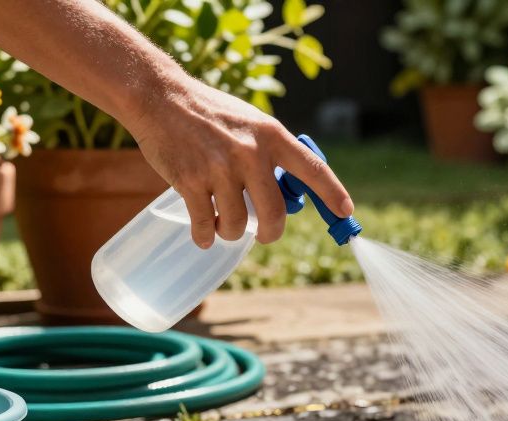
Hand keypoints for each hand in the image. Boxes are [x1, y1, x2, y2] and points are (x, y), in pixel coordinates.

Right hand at [126, 78, 352, 247]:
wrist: (161, 98)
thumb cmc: (211, 114)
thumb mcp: (251, 122)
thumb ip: (271, 153)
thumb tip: (289, 195)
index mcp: (271, 135)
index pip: (313, 169)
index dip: (333, 193)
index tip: (346, 213)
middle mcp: (250, 152)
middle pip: (274, 214)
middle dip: (270, 234)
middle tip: (264, 235)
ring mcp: (220, 168)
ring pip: (237, 224)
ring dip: (230, 232)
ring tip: (223, 224)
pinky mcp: (191, 181)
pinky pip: (205, 224)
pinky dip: (205, 236)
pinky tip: (204, 234)